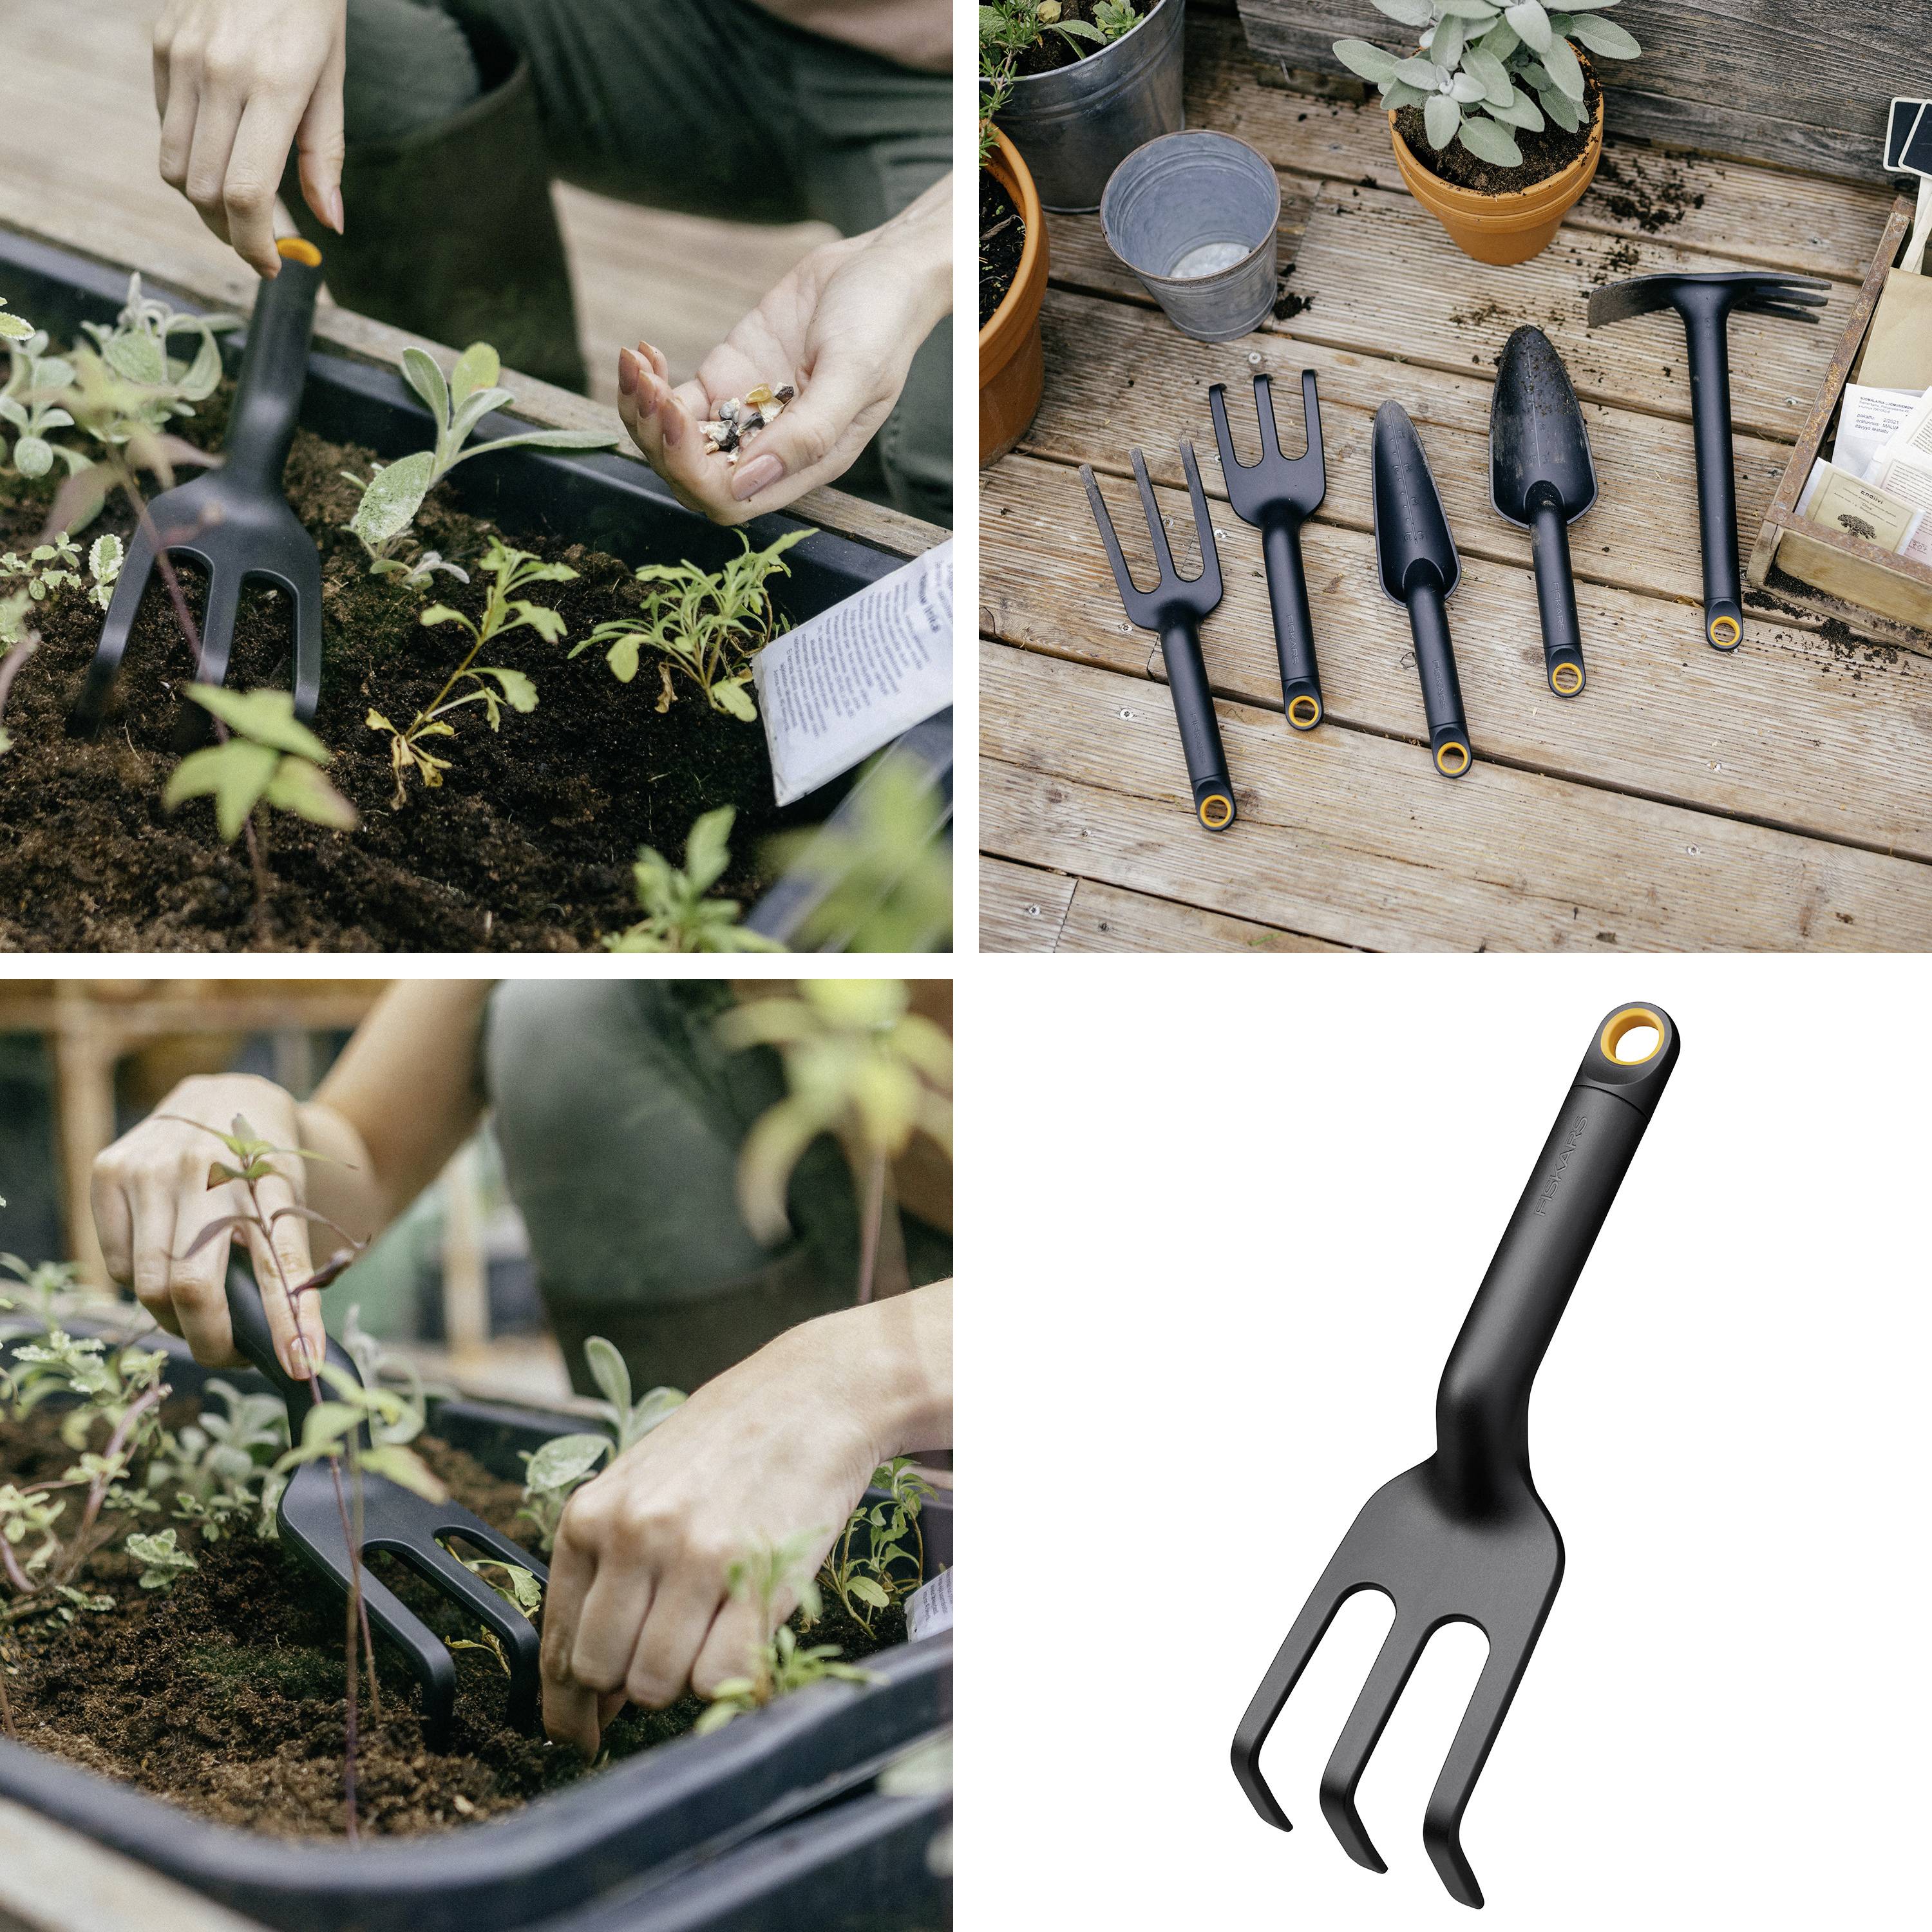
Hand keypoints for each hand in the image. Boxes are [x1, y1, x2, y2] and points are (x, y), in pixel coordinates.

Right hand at [91, 1073, 325, 1377]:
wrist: (227, 1096)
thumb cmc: (265, 1165)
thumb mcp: (292, 1203)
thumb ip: (284, 1262)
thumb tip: (293, 1349)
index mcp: (270, 1178)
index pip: (281, 1264)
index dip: (289, 1322)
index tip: (302, 1366)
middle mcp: (207, 1169)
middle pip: (194, 1289)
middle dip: (213, 1340)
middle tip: (231, 1353)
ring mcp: (152, 1168)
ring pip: (148, 1285)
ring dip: (175, 1317)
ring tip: (200, 1309)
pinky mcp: (111, 1170)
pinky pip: (116, 1264)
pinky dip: (140, 1282)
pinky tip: (163, 1260)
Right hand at [154, 0, 347, 277]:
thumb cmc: (311, 12)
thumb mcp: (331, 82)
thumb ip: (326, 158)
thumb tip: (329, 224)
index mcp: (273, 87)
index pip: (245, 193)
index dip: (253, 244)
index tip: (269, 265)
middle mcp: (219, 74)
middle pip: (204, 191)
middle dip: (229, 233)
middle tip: (255, 244)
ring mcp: (182, 58)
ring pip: (175, 166)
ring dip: (202, 203)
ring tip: (235, 210)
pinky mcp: (161, 45)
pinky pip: (165, 126)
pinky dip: (189, 157)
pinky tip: (219, 152)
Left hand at [540, 1285, 951, 1754]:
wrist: (812, 1393)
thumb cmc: (724, 1443)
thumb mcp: (641, 1486)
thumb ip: (607, 1570)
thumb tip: (593, 1686)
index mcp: (591, 1515)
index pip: (558, 1643)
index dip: (566, 1705)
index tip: (579, 1735)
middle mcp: (634, 1535)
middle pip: (603, 1672)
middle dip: (631, 1684)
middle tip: (668, 1657)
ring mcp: (696, 1555)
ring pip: (658, 1684)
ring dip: (684, 1679)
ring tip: (715, 1628)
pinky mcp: (759, 1574)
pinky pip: (722, 1678)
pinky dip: (732, 1676)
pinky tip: (745, 1632)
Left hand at [616, 175, 950, 525]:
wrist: (882, 269)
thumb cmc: (881, 322)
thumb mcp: (854, 375)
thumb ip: (808, 433)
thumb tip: (748, 480)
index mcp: (804, 464)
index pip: (731, 498)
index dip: (693, 472)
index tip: (681, 417)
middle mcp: (769, 449)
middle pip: (693, 478)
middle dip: (659, 442)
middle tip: (650, 386)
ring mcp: (744, 414)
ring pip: (675, 443)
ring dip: (644, 413)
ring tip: (636, 365)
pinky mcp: (727, 378)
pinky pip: (675, 402)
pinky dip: (649, 385)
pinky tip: (643, 353)